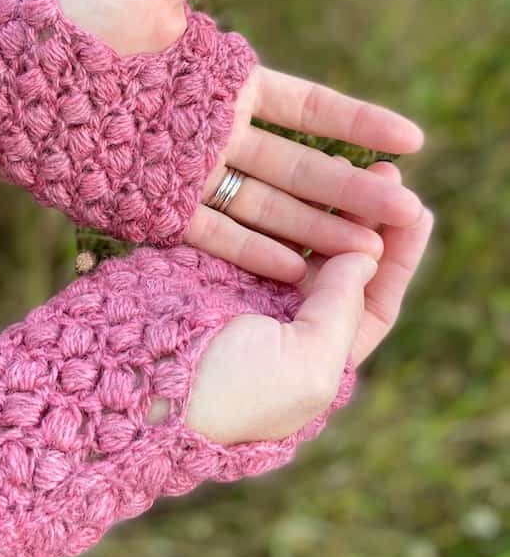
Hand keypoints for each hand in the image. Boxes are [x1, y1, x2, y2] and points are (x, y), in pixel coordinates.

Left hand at [55, 0, 424, 281]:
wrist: (6, 62)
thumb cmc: (82, 7)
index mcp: (224, 79)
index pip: (309, 108)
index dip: (359, 124)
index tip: (409, 140)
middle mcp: (212, 131)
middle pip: (298, 166)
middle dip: (351, 189)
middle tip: (403, 211)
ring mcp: (181, 171)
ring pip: (263, 206)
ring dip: (313, 229)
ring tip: (363, 251)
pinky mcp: (146, 204)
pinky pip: (209, 233)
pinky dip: (251, 251)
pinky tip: (291, 268)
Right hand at [181, 161, 432, 444]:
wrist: (138, 382)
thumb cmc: (230, 394)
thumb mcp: (307, 369)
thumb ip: (341, 313)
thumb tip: (363, 257)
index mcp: (317, 359)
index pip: (373, 304)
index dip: (399, 259)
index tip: (418, 212)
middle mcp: (285, 322)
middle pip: (339, 262)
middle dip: (366, 220)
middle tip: (387, 176)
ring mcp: (245, 290)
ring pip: (299, 236)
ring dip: (328, 201)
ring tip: (352, 162)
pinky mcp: (207, 263)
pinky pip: (252, 226)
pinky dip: (277, 203)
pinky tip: (296, 173)